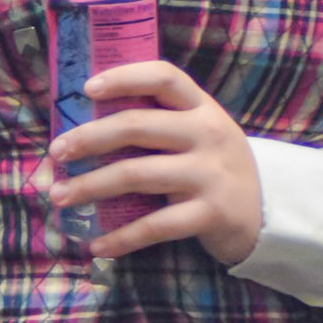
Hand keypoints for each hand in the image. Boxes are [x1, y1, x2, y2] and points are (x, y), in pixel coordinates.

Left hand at [48, 59, 261, 265]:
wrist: (266, 213)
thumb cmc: (214, 167)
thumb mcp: (199, 133)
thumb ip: (160, 121)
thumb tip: (86, 122)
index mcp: (201, 107)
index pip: (163, 77)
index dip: (124, 77)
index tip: (86, 88)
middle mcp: (207, 133)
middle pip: (135, 125)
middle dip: (88, 138)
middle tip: (56, 152)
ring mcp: (209, 174)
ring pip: (135, 174)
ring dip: (90, 186)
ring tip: (60, 196)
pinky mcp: (209, 214)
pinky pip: (154, 226)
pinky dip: (120, 237)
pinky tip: (96, 245)